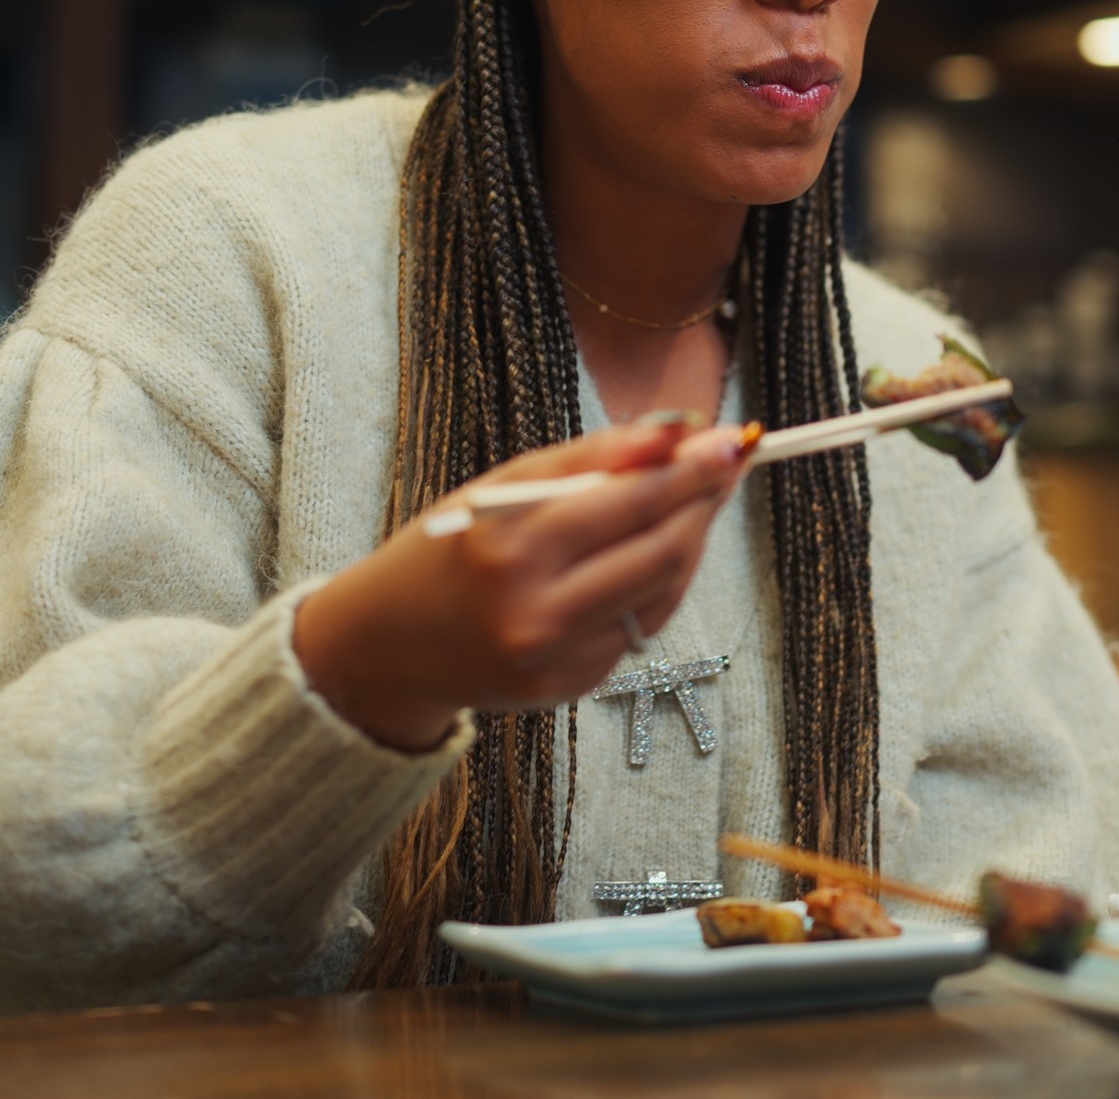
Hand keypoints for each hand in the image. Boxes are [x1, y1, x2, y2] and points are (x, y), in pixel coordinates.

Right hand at [292, 417, 752, 750]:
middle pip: (658, 551)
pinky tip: (655, 554)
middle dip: (702, 501)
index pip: (628, 501)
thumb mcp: (503, 488)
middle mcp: (534, 608)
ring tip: (697, 500)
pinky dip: (658, 586)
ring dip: (690, 540)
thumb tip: (680, 428)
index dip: (688, 468)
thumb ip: (592, 458)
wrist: (391, 646)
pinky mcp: (569, 688)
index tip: (726, 438)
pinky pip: (639, 628)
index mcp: (509, 545)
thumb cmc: (451, 548)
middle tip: (727, 461)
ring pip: (661, 592)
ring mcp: (555, 658)